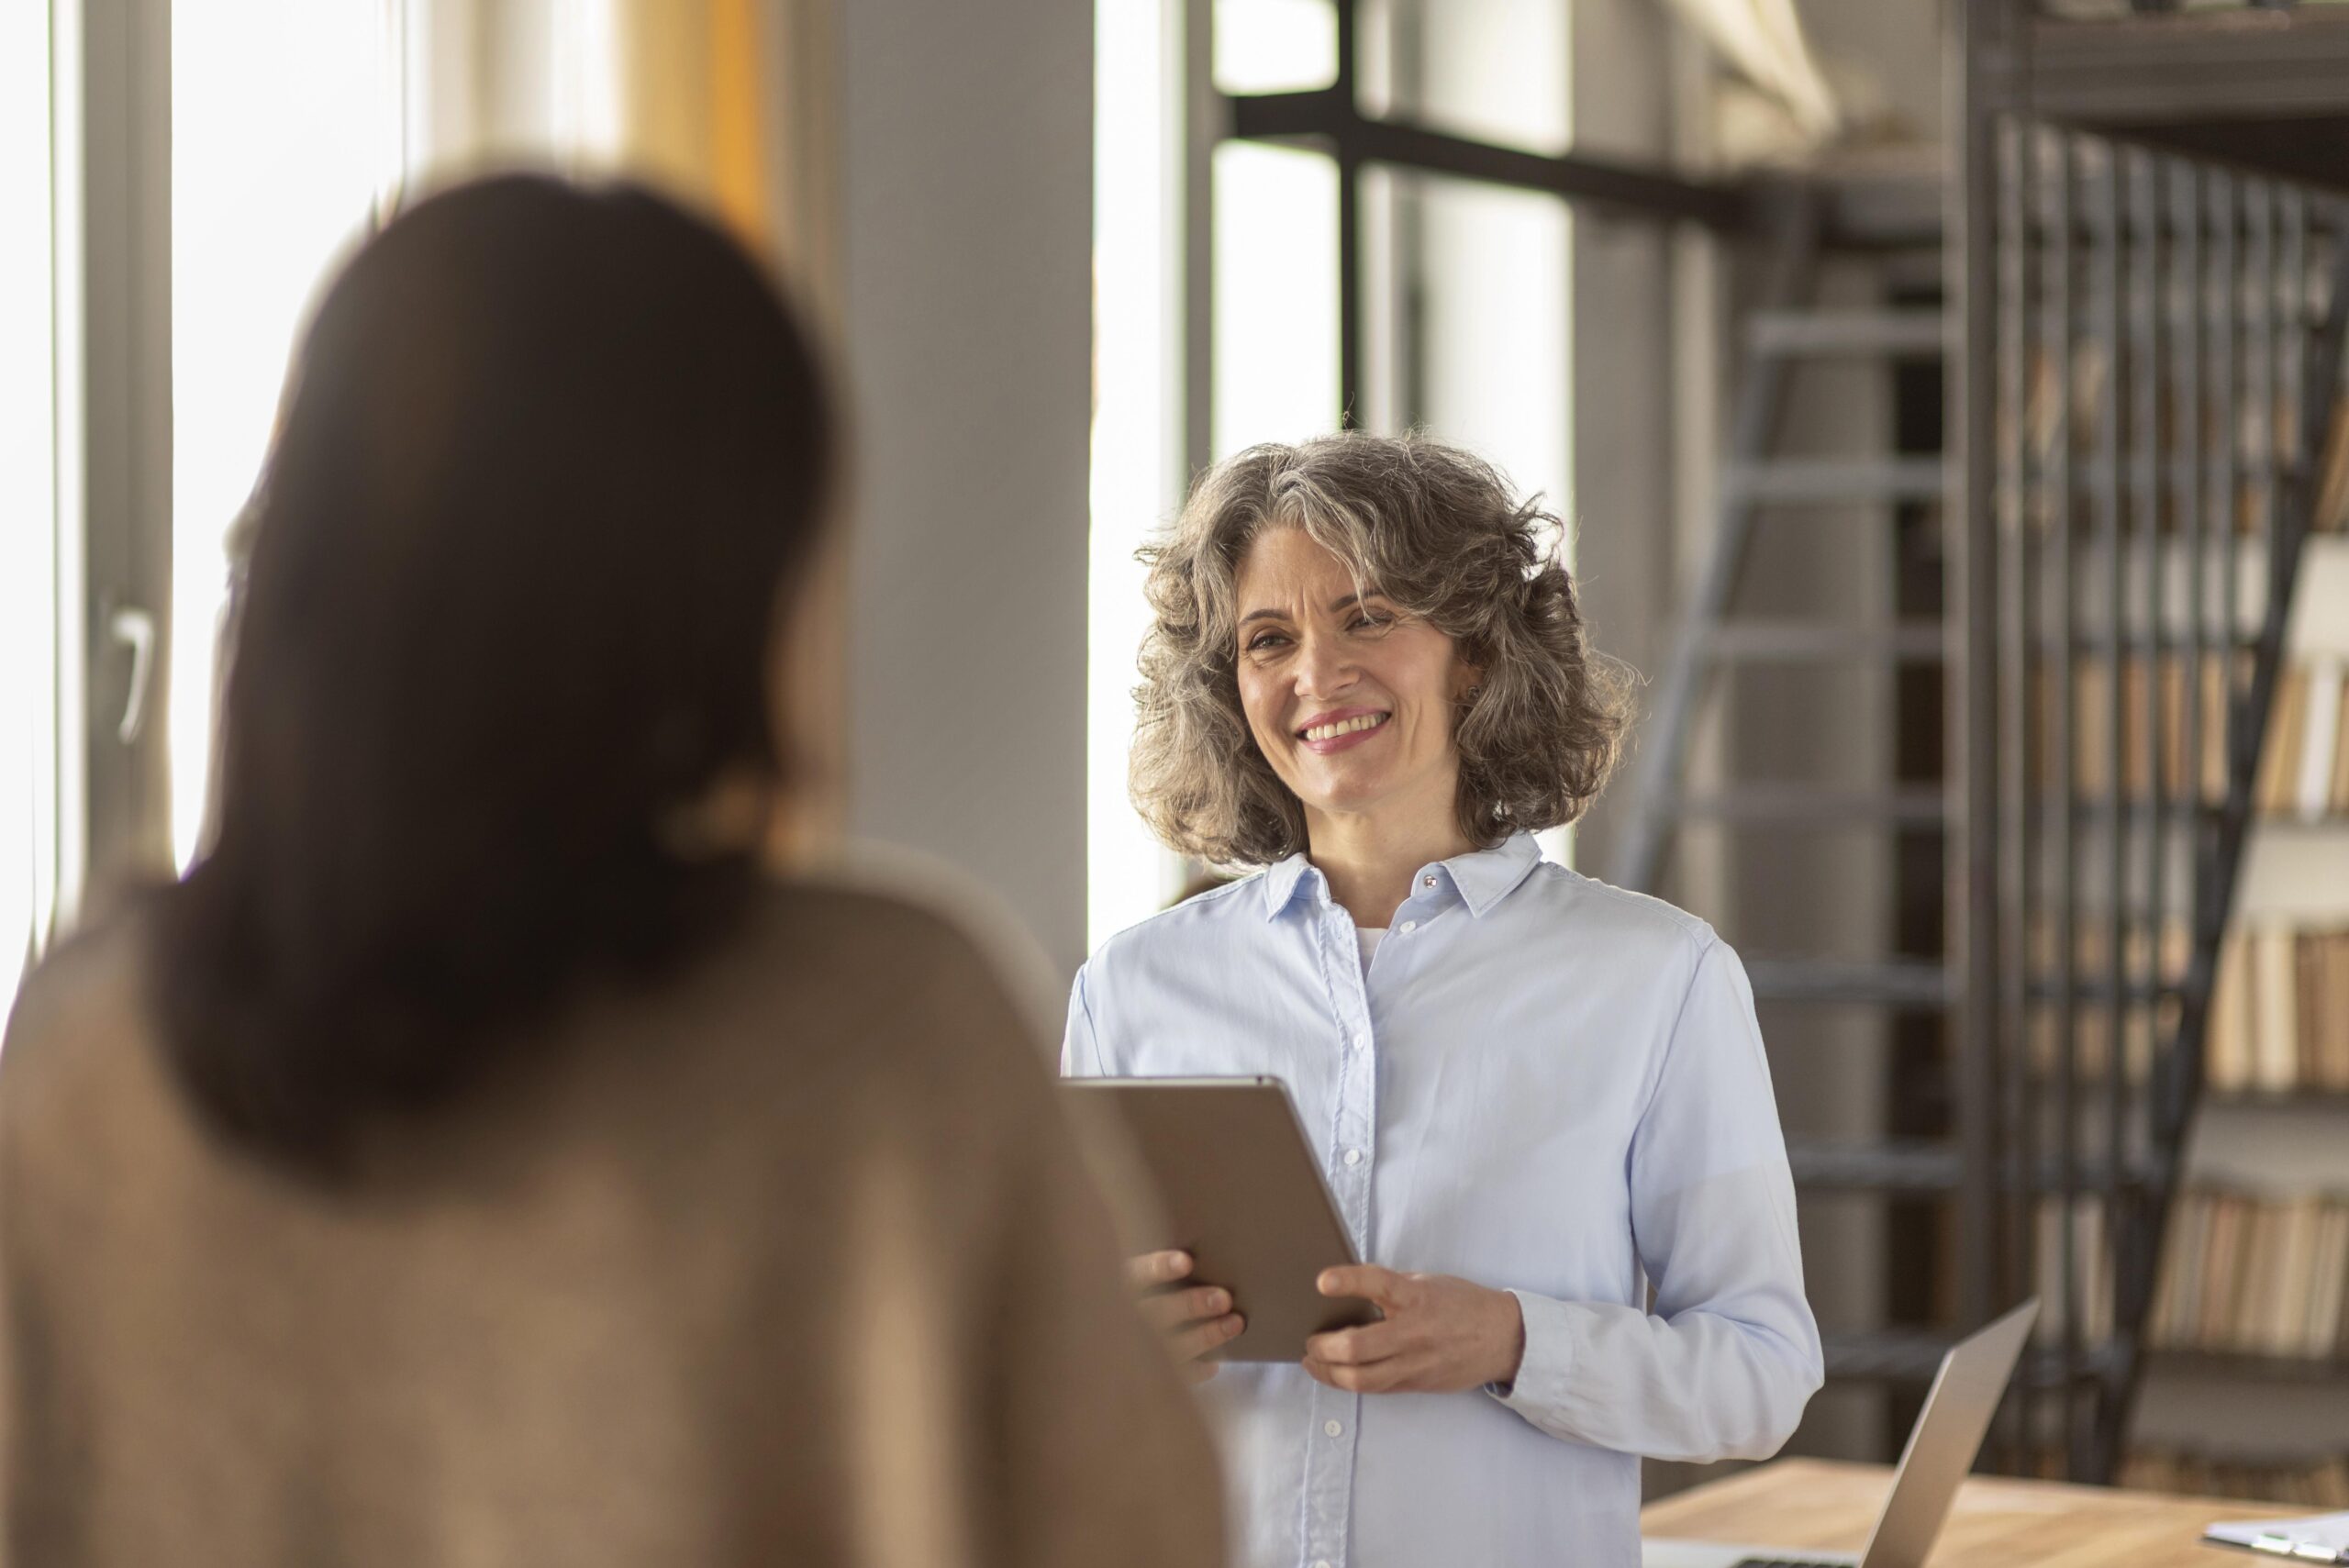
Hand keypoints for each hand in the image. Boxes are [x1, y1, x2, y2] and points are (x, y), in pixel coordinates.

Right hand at [1127, 1249, 1244, 1382]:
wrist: (1094, 1356)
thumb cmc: (1135, 1299)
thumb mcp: (1133, 1280)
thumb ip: (1157, 1271)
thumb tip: (1203, 1258)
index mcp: (1119, 1287)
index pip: (1137, 1275)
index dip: (1160, 1268)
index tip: (1187, 1262)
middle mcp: (1124, 1320)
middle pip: (1158, 1312)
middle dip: (1191, 1305)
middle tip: (1224, 1298)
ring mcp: (1134, 1352)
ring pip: (1170, 1346)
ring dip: (1206, 1336)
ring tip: (1235, 1323)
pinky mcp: (1147, 1377)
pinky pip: (1172, 1377)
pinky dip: (1195, 1371)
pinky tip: (1214, 1364)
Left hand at [1302, 1264, 1524, 1394]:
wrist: (1502, 1339)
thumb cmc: (1462, 1305)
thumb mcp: (1428, 1282)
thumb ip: (1392, 1286)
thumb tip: (1350, 1290)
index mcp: (1417, 1298)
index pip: (1378, 1285)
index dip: (1349, 1282)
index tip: (1322, 1281)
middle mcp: (1414, 1333)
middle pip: (1359, 1347)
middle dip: (1324, 1347)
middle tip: (1310, 1339)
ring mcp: (1415, 1363)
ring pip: (1362, 1378)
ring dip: (1329, 1372)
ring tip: (1313, 1361)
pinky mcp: (1415, 1384)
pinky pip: (1375, 1387)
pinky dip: (1349, 1381)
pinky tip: (1335, 1373)